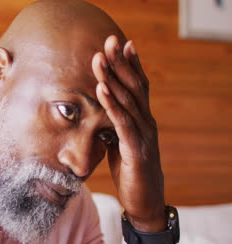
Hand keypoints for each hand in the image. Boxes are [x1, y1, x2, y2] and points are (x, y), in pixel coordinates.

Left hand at [91, 36, 166, 233]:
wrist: (143, 200)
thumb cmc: (130, 170)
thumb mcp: (121, 143)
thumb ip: (116, 125)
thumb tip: (103, 111)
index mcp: (142, 120)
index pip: (138, 87)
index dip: (131, 65)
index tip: (122, 44)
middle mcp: (146, 122)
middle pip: (134, 87)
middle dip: (121, 63)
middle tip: (110, 40)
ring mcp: (143, 135)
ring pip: (128, 101)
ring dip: (112, 78)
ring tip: (99, 59)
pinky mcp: (136, 150)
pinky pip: (122, 123)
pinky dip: (112, 105)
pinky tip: (102, 89)